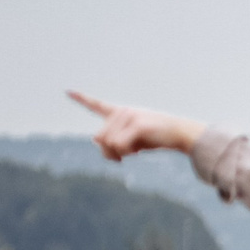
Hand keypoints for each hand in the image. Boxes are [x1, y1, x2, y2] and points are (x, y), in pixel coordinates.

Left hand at [71, 91, 206, 159]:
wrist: (181, 133)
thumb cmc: (158, 138)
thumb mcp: (133, 141)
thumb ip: (113, 142)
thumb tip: (96, 141)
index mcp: (121, 113)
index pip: (98, 105)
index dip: (82, 99)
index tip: (67, 91)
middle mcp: (122, 112)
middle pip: (99, 138)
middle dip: (108, 152)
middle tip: (121, 158)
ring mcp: (128, 116)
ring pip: (107, 143)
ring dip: (118, 154)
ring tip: (133, 152)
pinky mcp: (136, 125)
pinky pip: (118, 145)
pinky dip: (125, 153)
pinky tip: (136, 152)